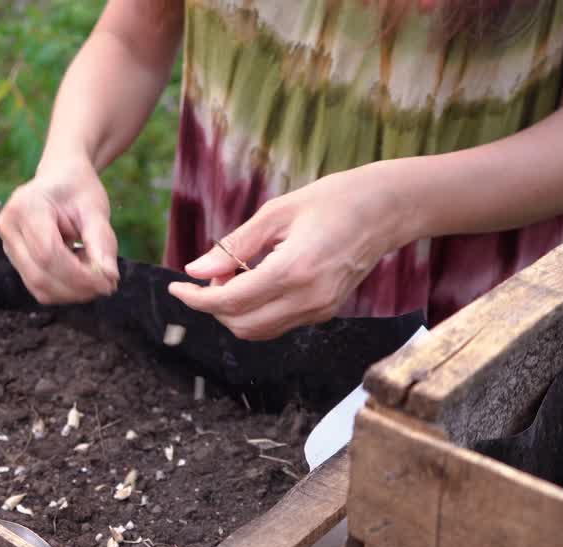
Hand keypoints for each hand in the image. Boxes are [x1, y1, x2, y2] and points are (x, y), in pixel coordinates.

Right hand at [0, 159, 120, 304]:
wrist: (59, 178)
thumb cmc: (78, 189)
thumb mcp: (95, 209)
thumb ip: (102, 242)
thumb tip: (109, 277)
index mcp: (25, 206)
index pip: (48, 253)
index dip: (78, 274)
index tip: (108, 281)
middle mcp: (8, 227)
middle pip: (40, 275)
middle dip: (77, 288)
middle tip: (108, 284)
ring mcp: (7, 245)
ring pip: (38, 287)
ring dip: (72, 292)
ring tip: (95, 275)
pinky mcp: (14, 260)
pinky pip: (39, 287)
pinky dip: (65, 289)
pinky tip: (82, 275)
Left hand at [168, 164, 413, 339]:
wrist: (386, 210)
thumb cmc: (332, 200)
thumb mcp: (276, 212)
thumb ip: (234, 245)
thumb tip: (195, 270)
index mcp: (294, 269)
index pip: (230, 301)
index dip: (196, 298)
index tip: (176, 287)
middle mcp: (309, 298)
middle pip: (241, 325)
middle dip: (212, 307)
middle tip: (207, 276)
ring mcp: (320, 310)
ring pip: (258, 331)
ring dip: (233, 312)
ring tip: (231, 276)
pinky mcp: (325, 312)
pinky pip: (277, 324)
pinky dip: (255, 311)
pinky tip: (253, 282)